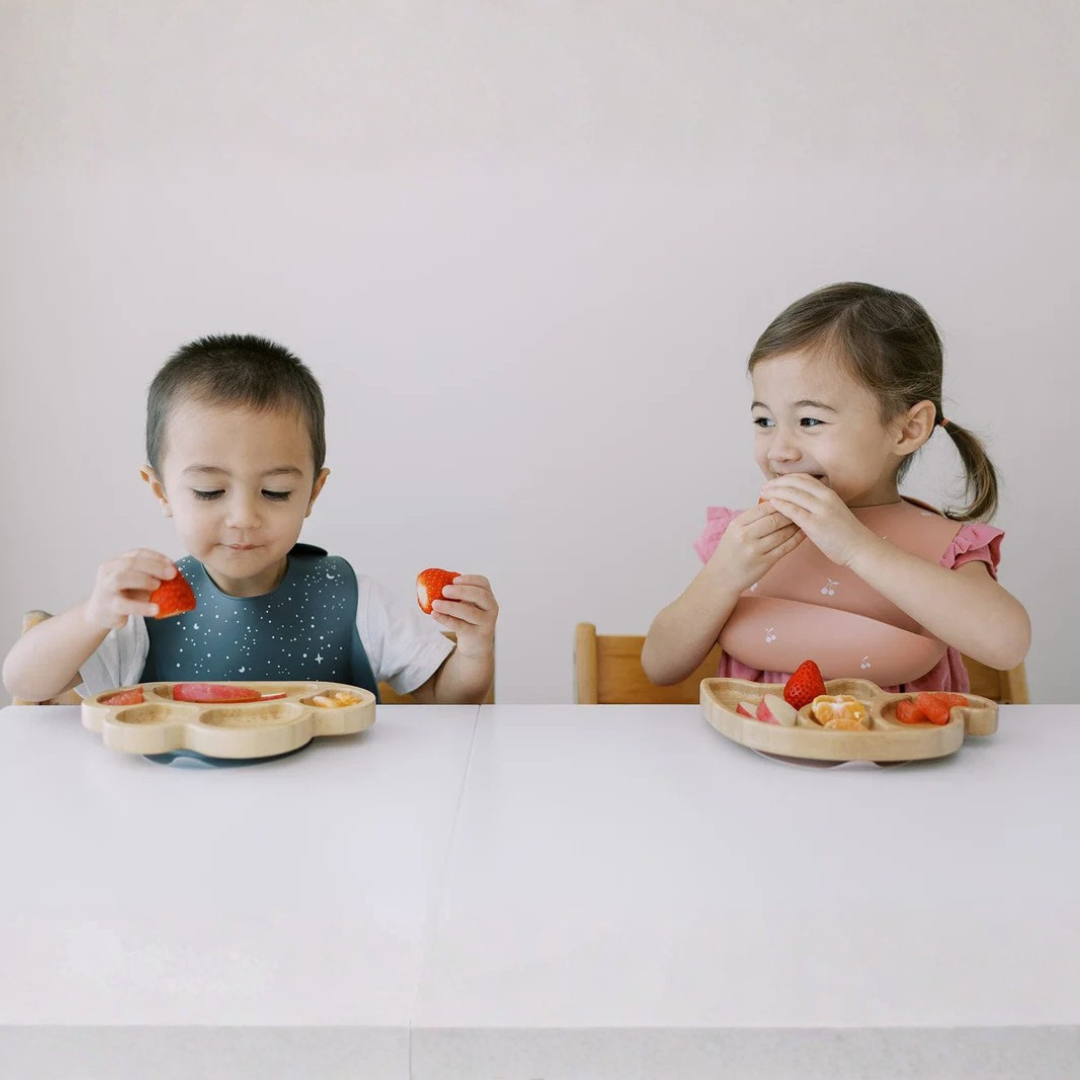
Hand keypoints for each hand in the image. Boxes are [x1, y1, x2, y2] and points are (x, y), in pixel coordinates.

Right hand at [84, 549, 176, 630]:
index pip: (138, 553)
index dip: (157, 557)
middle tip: (172, 574)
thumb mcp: (136, 582)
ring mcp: (106, 588)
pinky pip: (124, 605)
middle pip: (130, 563)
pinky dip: (142, 606)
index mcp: (117, 561)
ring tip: (158, 585)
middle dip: (154, 566)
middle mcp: (109, 571)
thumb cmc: (123, 594)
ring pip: (121, 578)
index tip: (172, 563)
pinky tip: (156, 609)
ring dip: (143, 580)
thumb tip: (176, 574)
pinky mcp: (108, 606)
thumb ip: (151, 576)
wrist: (100, 614)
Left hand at [430, 574, 497, 658]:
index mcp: (488, 596)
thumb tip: (433, 585)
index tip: (454, 580)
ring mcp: (486, 622)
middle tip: (444, 590)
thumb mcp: (466, 606)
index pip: (483, 583)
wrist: (475, 645)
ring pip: (470, 612)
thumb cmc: (467, 620)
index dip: (469, 579)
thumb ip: (455, 596)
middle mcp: (491, 608)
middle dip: (462, 591)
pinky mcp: (476, 635)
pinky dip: (446, 619)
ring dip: (451, 607)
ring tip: (435, 603)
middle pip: (481, 596)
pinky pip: (460, 626)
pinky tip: (434, 614)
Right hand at [707, 503, 804, 590]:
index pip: (762, 508)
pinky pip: (785, 548)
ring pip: (782, 533)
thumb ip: (751, 519)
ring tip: (803, 520)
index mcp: (737, 525)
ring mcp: (755, 550)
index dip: (778, 502)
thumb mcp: (733, 531)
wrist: (722, 577)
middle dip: (790, 513)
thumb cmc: (730, 551)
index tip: (788, 500)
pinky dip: (797, 539)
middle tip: (801, 509)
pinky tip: (802, 533)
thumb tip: (775, 503)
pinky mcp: (765, 563)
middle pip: (774, 520)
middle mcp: (745, 536)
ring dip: (795, 526)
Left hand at [759, 474, 876, 567]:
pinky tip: (771, 505)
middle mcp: (825, 497)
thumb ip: (817, 504)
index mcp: (829, 493)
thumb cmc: (845, 533)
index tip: (773, 482)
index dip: (785, 478)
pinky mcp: (815, 524)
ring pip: (792, 494)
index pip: (803, 478)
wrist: (860, 548)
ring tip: (763, 495)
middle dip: (776, 483)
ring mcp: (820, 510)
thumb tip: (798, 501)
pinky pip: (793, 510)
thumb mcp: (833, 511)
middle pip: (795, 483)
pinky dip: (780, 505)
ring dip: (775, 492)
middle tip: (763, 487)